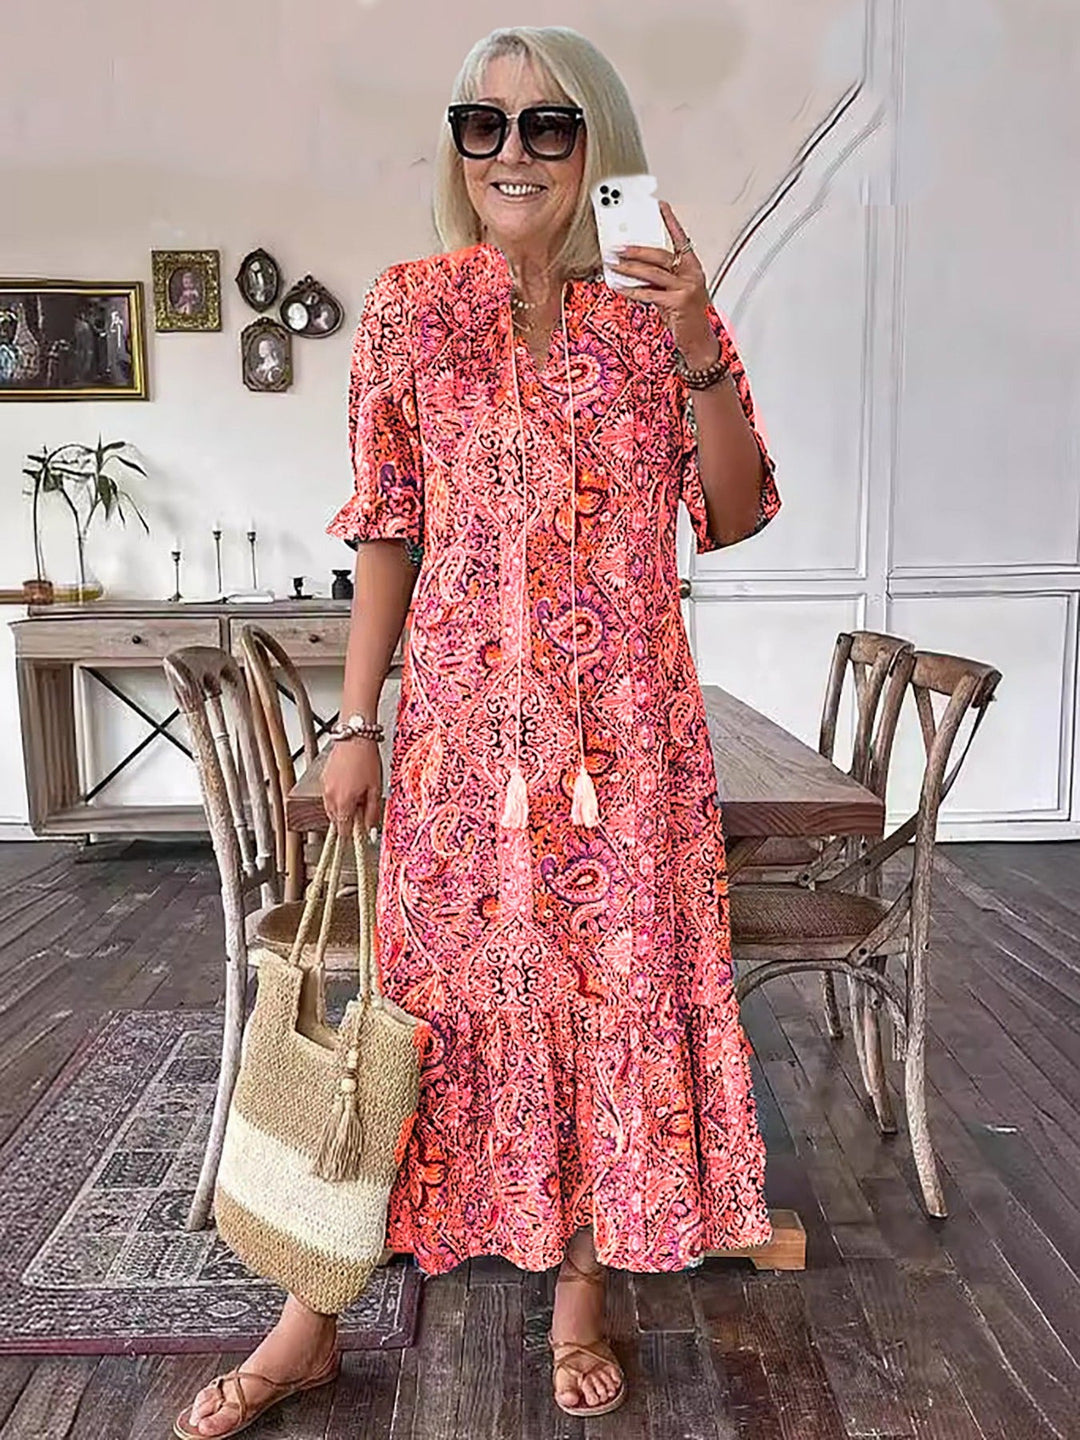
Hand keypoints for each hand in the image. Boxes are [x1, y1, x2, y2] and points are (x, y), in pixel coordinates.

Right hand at [321, 738, 382, 834]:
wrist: (354, 738)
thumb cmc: (366, 760)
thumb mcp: (375, 788)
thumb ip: (371, 811)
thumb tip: (369, 827)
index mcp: (343, 802)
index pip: (342, 829)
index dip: (350, 834)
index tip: (357, 834)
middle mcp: (330, 797)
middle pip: (335, 819)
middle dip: (347, 819)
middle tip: (361, 810)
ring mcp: (325, 787)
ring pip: (331, 807)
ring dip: (341, 808)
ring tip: (357, 795)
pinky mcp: (323, 778)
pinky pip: (329, 795)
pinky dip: (337, 796)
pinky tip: (349, 786)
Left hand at [607, 201, 718, 368]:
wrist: (699, 341)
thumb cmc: (687, 317)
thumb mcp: (676, 292)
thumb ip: (660, 280)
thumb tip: (635, 269)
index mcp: (693, 268)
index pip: (680, 238)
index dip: (670, 221)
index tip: (660, 206)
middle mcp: (691, 275)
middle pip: (661, 255)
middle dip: (636, 250)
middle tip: (618, 246)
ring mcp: (686, 288)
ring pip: (653, 273)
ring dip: (629, 268)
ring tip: (613, 264)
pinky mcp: (678, 303)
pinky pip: (649, 294)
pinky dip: (631, 290)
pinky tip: (619, 287)